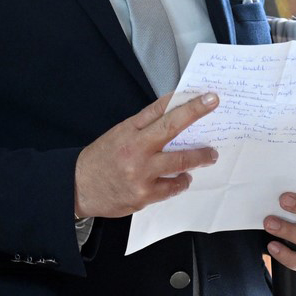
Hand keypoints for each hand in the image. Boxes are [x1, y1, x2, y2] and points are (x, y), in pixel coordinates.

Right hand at [74, 91, 218, 218]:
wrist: (78, 186)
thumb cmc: (101, 158)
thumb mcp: (120, 132)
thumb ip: (147, 121)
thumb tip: (174, 106)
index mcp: (131, 132)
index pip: (164, 113)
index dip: (190, 105)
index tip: (209, 99)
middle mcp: (136, 152)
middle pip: (173, 133)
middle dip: (199, 127)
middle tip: (217, 132)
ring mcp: (141, 175)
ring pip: (180, 164)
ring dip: (198, 159)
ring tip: (208, 157)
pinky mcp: (144, 196)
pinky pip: (172, 189)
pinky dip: (181, 182)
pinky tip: (183, 178)